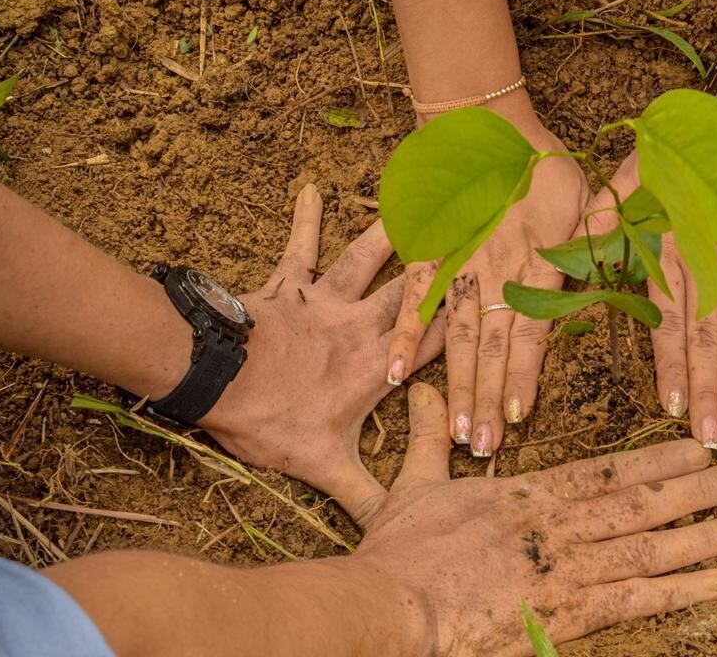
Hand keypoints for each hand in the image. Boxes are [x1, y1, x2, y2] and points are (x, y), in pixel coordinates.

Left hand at [200, 184, 443, 528]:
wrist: (214, 379)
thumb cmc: (271, 422)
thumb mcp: (325, 468)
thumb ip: (369, 497)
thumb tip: (403, 531)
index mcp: (378, 365)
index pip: (438, 339)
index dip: (472, 317)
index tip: (502, 289)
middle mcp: (361, 324)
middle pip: (414, 287)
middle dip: (447, 257)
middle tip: (477, 224)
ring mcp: (324, 300)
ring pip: (368, 257)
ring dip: (393, 227)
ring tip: (420, 195)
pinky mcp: (287, 286)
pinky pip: (300, 246)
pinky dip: (305, 216)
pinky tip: (310, 185)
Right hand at [356, 382, 716, 654]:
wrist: (390, 608)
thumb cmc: (397, 554)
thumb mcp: (411, 486)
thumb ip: (430, 440)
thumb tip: (426, 392)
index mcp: (527, 496)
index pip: (605, 470)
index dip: (658, 458)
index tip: (699, 445)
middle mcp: (560, 526)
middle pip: (644, 503)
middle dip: (701, 489)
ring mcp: (568, 571)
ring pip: (653, 547)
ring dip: (708, 535)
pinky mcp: (567, 615)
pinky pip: (635, 600)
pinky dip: (680, 591)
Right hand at [387, 112, 588, 457]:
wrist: (487, 125)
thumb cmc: (546, 166)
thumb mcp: (588, 201)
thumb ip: (600, 244)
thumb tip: (625, 279)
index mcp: (539, 261)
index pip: (530, 328)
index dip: (523, 373)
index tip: (520, 416)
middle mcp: (498, 270)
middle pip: (493, 346)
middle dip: (488, 400)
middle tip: (485, 449)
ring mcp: (460, 264)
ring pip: (459, 335)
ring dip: (458, 385)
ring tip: (458, 431)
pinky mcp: (430, 254)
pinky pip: (415, 300)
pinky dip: (405, 336)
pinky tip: (397, 376)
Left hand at [577, 155, 716, 447]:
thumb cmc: (689, 151)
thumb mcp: (633, 174)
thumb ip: (605, 215)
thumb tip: (574, 250)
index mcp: (668, 251)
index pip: (668, 323)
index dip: (672, 368)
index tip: (673, 408)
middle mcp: (706, 264)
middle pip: (706, 340)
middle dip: (708, 392)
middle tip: (711, 439)